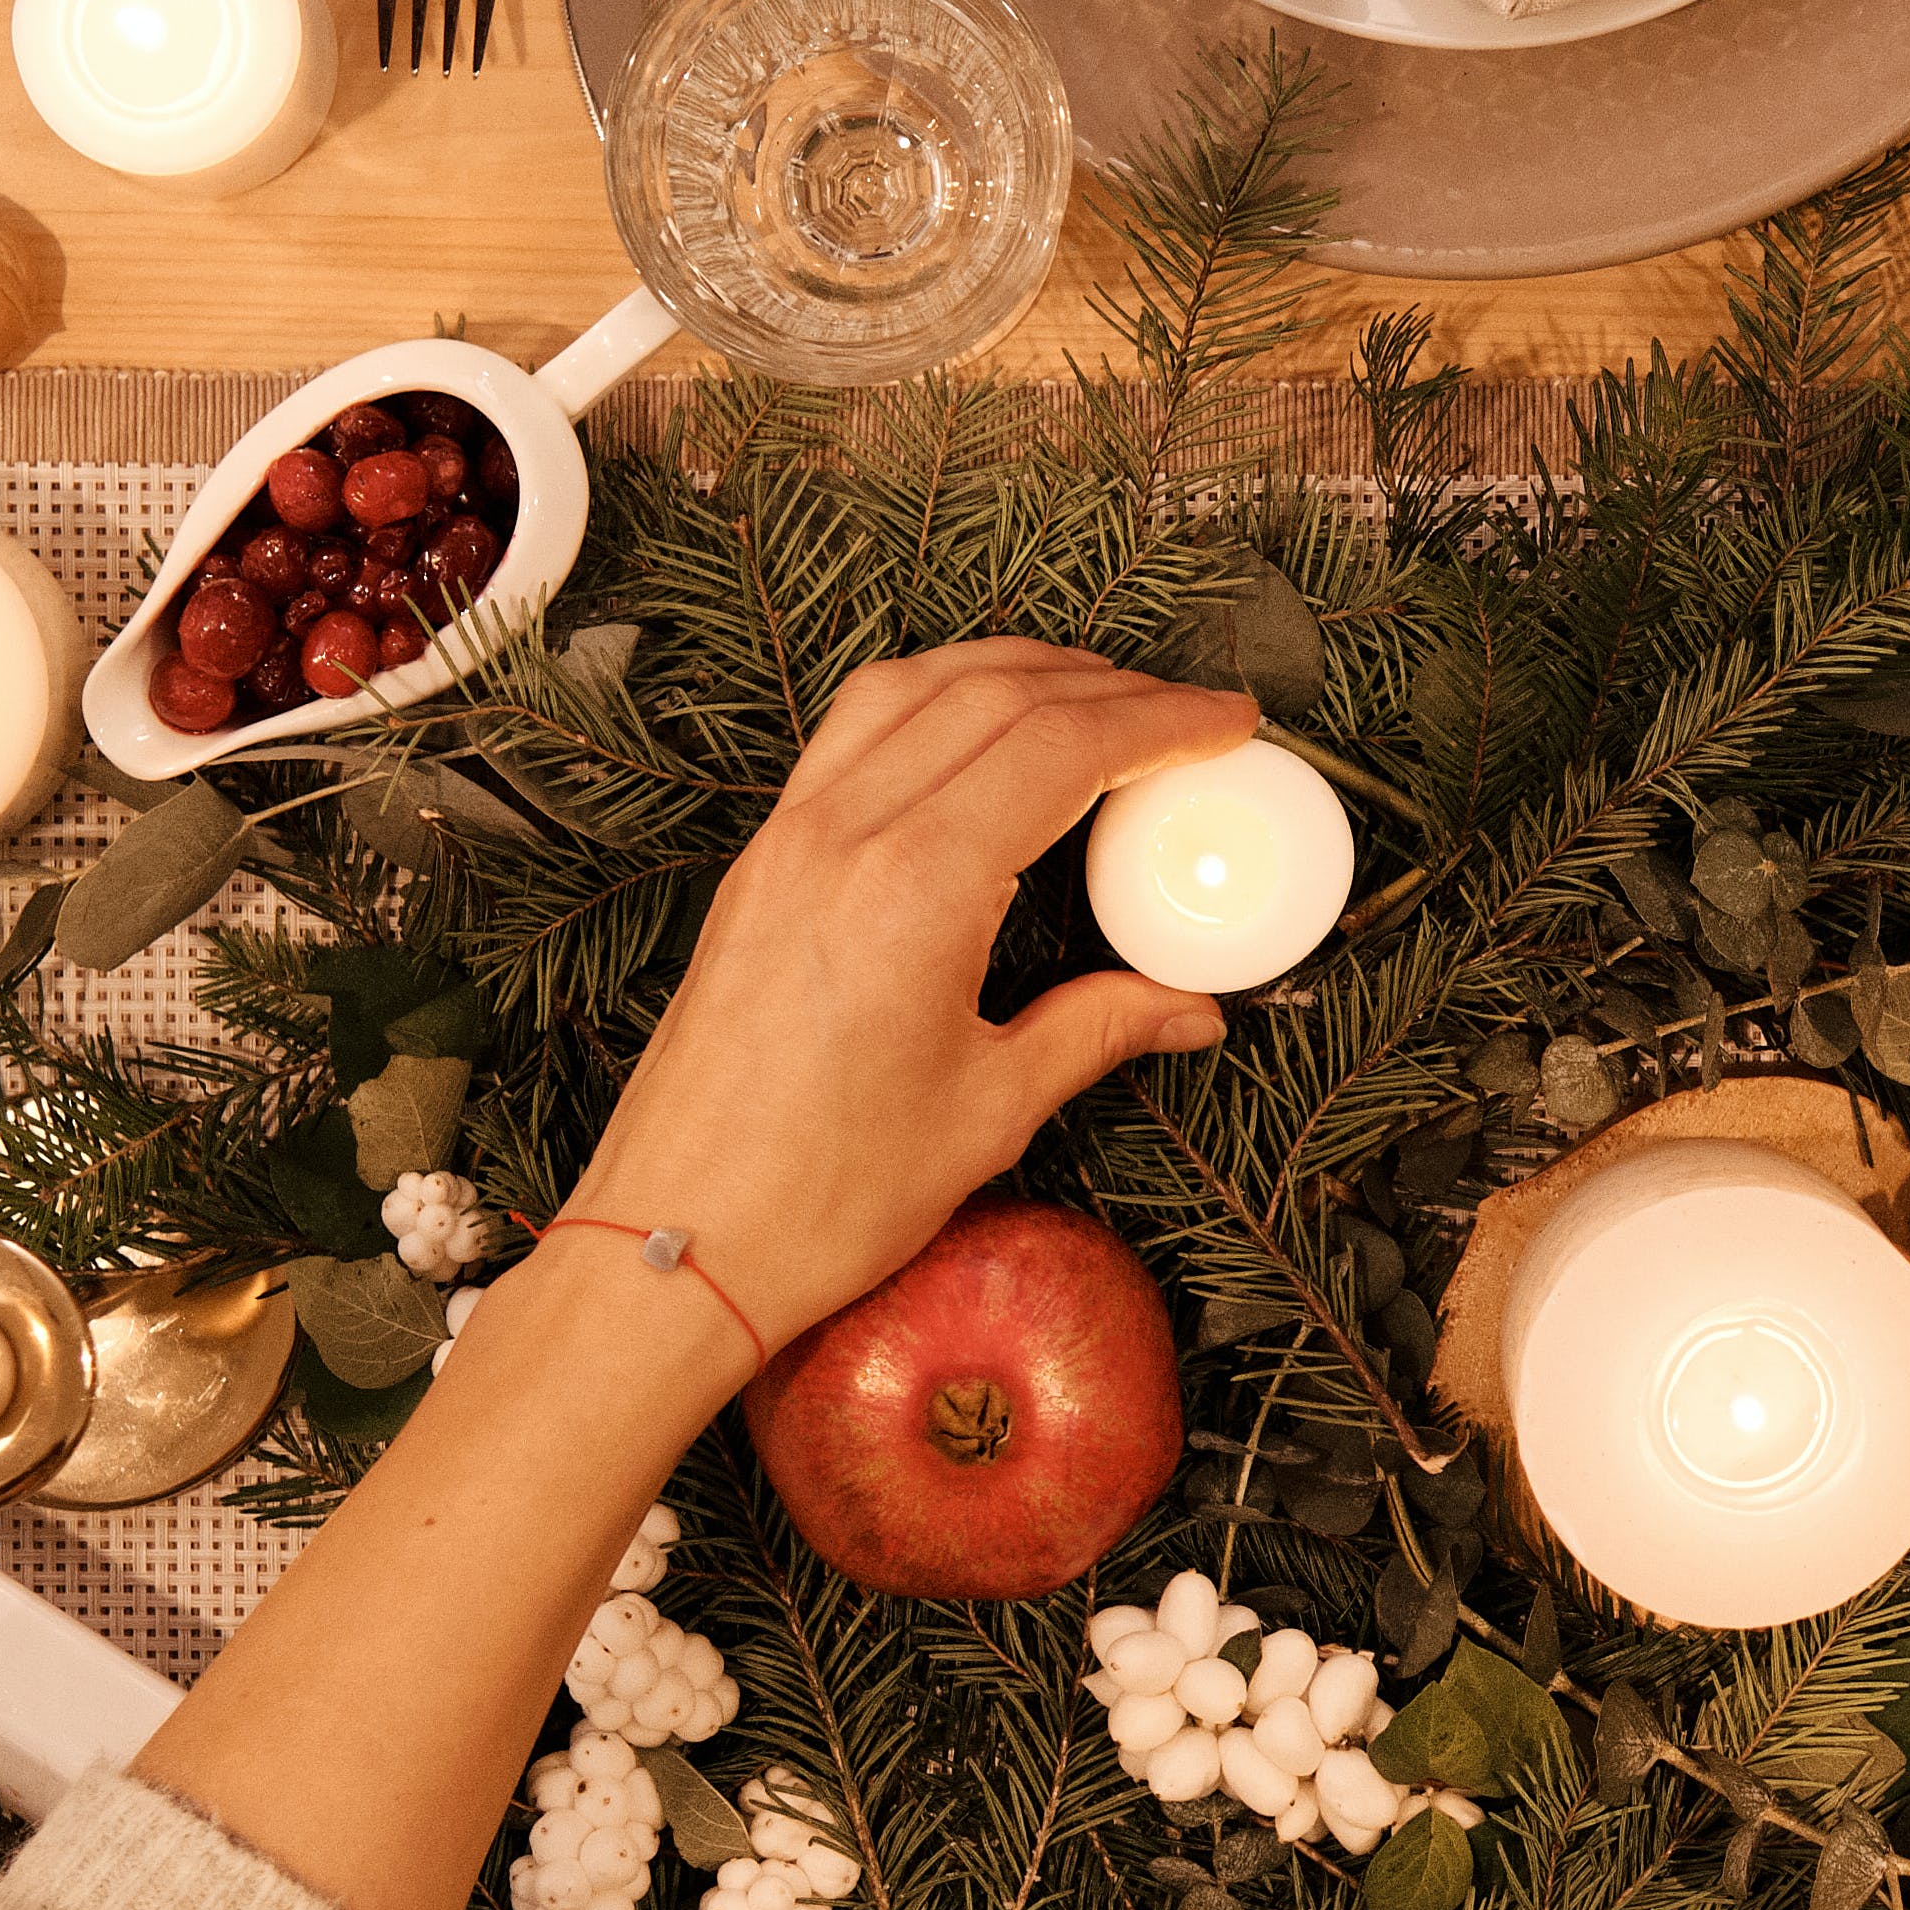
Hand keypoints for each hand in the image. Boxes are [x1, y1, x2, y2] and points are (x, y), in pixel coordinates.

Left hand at [562, 641, 1261, 1343]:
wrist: (681, 1237)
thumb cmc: (823, 1193)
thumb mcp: (990, 1110)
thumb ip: (1096, 1030)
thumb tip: (1188, 1007)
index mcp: (915, 886)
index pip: (1061, 747)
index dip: (1160, 721)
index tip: (1228, 722)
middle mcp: (844, 835)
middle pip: (994, 695)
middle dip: (1105, 685)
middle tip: (1182, 712)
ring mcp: (789, 838)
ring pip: (913, 688)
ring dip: (1014, 671)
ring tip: (1092, 694)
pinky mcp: (760, 862)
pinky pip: (853, 732)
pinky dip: (932, 701)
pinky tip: (977, 732)